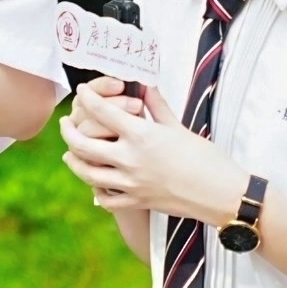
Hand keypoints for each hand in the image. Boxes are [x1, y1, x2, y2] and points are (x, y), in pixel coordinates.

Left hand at [61, 77, 246, 224]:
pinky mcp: (137, 202)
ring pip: (87, 173)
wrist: (221, 193)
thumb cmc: (206, 157)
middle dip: (68, 131)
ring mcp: (130, 184)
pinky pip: (105, 199)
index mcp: (141, 135)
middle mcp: (130, 160)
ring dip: (73, 161)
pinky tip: (94, 183)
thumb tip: (145, 85)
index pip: (102, 112)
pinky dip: (96, 190)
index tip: (82, 93)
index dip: (87, 99)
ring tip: (69, 153)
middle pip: (82, 144)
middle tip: (65, 123)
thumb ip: (157, 106)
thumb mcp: (179, 126)